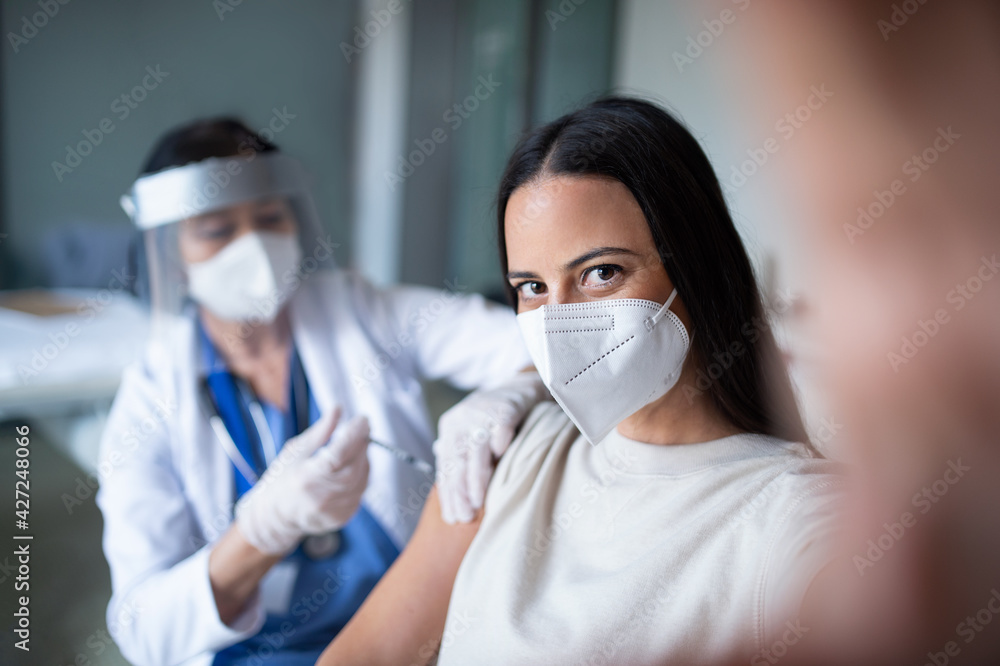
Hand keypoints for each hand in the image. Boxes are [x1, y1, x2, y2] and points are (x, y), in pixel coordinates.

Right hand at [235, 407, 369, 554]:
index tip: (363, 420)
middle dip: (362, 445)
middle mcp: (320, 498)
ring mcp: (332, 511)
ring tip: (356, 447)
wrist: (275, 516)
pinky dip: (361, 476)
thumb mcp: (295, 451)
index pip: (337, 455)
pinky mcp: (342, 518)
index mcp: (305, 478)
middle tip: (362, 430)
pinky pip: (360, 492)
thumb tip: (338, 408)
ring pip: (361, 480)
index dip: (354, 435)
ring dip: (364, 459)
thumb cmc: (283, 478)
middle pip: (354, 468)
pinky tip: (353, 467)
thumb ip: (320, 432)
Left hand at [433, 371, 547, 522]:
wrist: (521, 389)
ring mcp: (482, 413)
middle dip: (459, 492)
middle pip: (457, 460)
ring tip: (477, 503)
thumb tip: (447, 491)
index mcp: (450, 426)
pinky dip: (501, 452)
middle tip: (463, 517)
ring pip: (475, 451)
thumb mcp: (471, 434)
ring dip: (476, 480)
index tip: (451, 517)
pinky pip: (500, 436)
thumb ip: (460, 457)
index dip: (448, 493)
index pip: (446, 465)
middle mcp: (462, 418)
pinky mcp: (504, 410)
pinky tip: (502, 472)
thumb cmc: (494, 419)